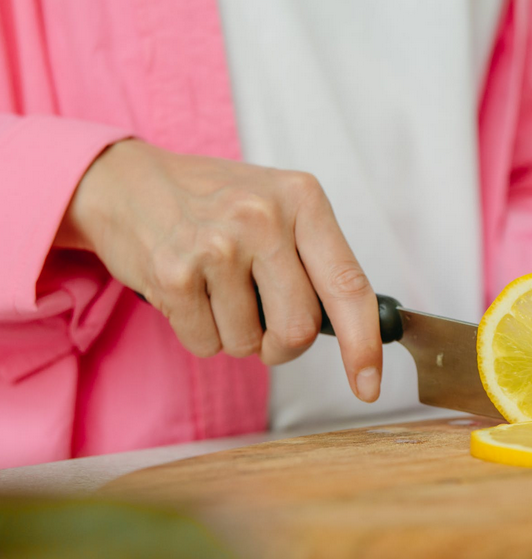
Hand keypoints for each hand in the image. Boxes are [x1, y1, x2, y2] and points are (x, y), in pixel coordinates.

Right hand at [55, 140, 381, 401]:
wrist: (128, 182)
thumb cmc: (216, 202)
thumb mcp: (279, 205)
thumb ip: (317, 258)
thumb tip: (356, 331)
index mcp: (303, 200)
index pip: (348, 284)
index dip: (363, 343)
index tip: (369, 385)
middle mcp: (264, 219)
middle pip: (299, 330)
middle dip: (282, 344)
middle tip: (263, 319)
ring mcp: (217, 245)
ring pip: (249, 343)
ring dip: (236, 335)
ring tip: (217, 289)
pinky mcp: (173, 273)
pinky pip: (205, 344)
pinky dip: (200, 333)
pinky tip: (190, 291)